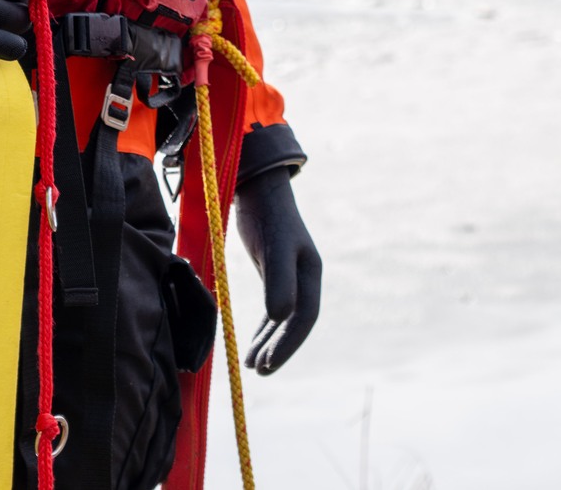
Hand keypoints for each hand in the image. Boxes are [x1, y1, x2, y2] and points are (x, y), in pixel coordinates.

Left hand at [235, 168, 321, 373]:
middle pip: (295, 322)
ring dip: (269, 342)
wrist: (258, 189)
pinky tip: (250, 343)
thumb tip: (280, 317)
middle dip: (279, 349)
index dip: (287, 343)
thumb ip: (278, 280)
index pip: (304, 317)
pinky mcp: (274, 273)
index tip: (267, 364)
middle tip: (258, 370)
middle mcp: (303, 277)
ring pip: (283, 319)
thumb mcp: (274, 247)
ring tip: (251, 365)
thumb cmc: (267, 216)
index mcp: (310, 272)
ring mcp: (289, 276)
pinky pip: (273, 309)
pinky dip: (262, 329)